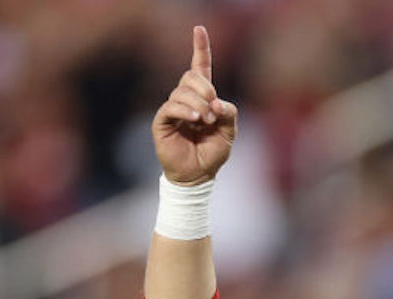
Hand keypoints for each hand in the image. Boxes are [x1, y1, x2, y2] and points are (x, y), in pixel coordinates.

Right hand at [152, 26, 237, 184]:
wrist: (199, 175)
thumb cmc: (212, 152)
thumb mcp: (230, 131)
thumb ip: (228, 112)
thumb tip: (215, 102)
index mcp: (203, 97)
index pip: (200, 67)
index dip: (200, 48)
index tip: (199, 28)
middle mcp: (186, 99)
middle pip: (191, 76)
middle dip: (206, 89)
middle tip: (214, 112)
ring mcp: (173, 109)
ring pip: (182, 91)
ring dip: (199, 105)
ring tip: (206, 123)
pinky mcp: (162, 121)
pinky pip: (171, 107)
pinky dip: (186, 111)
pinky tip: (195, 120)